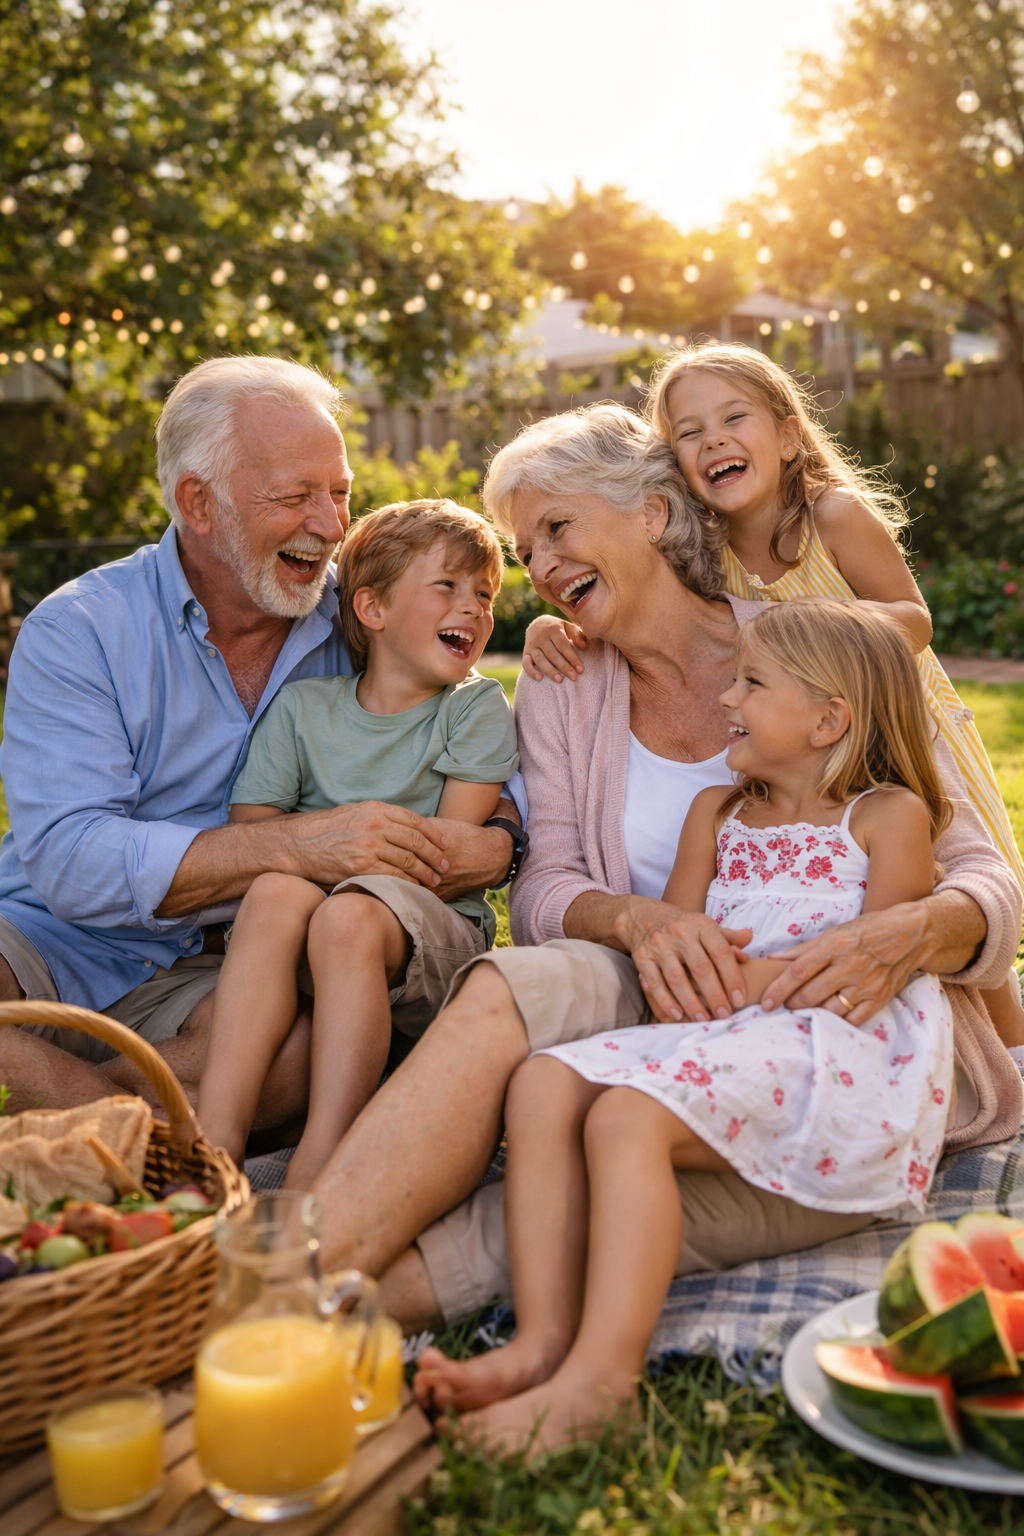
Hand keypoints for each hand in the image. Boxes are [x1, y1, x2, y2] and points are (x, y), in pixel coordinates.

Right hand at [288, 800, 450, 888]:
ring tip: (435, 880)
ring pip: (409, 860)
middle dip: (435, 855)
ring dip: (426, 872)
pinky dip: (409, 883)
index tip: (445, 844)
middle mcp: (375, 825)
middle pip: (416, 841)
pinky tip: (415, 888)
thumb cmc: (325, 831)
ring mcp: (369, 846)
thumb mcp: (354, 813)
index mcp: (375, 809)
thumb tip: (404, 827)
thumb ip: (379, 818)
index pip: (415, 820)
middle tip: (445, 865)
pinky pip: (394, 876)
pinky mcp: (361, 867)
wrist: (298, 845)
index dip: (434, 834)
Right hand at [522, 614, 586, 682]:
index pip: (563, 645)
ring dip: (549, 671)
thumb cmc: (557, 629)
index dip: (572, 658)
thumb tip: (584, 647)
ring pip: (540, 659)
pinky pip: (525, 663)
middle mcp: (541, 637)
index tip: (580, 669)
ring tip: (559, 680)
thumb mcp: (568, 626)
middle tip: (573, 677)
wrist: (537, 624)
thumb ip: (577, 635)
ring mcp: (532, 645)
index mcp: (553, 629)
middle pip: (552, 654)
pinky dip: (531, 671)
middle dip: (563, 666)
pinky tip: (540, 679)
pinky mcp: (525, 653)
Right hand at [616, 898, 752, 1021]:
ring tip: (704, 1019)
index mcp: (700, 924)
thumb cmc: (684, 928)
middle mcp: (679, 933)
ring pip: (677, 978)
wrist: (644, 917)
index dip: (732, 977)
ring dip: (691, 1002)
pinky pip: (654, 983)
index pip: (720, 951)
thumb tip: (749, 939)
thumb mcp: (706, 927)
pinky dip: (665, 1000)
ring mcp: (659, 945)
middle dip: (714, 994)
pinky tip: (677, 1014)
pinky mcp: (642, 957)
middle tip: (724, 1015)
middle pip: (700, 967)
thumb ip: (729, 937)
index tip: (739, 999)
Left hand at [759, 902, 933, 1024]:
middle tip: (784, 1006)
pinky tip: (828, 1017)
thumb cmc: (869, 930)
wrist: (912, 933)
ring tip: (803, 1011)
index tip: (766, 1002)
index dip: (778, 989)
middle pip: (811, 994)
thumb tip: (774, 958)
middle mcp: (850, 966)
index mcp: (835, 945)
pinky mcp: (880, 998)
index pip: (798, 971)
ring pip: (830, 1010)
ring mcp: (866, 985)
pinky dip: (837, 1021)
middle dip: (792, 1004)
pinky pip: (853, 1019)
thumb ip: (804, 949)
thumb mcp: (836, 932)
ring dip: (812, 1013)